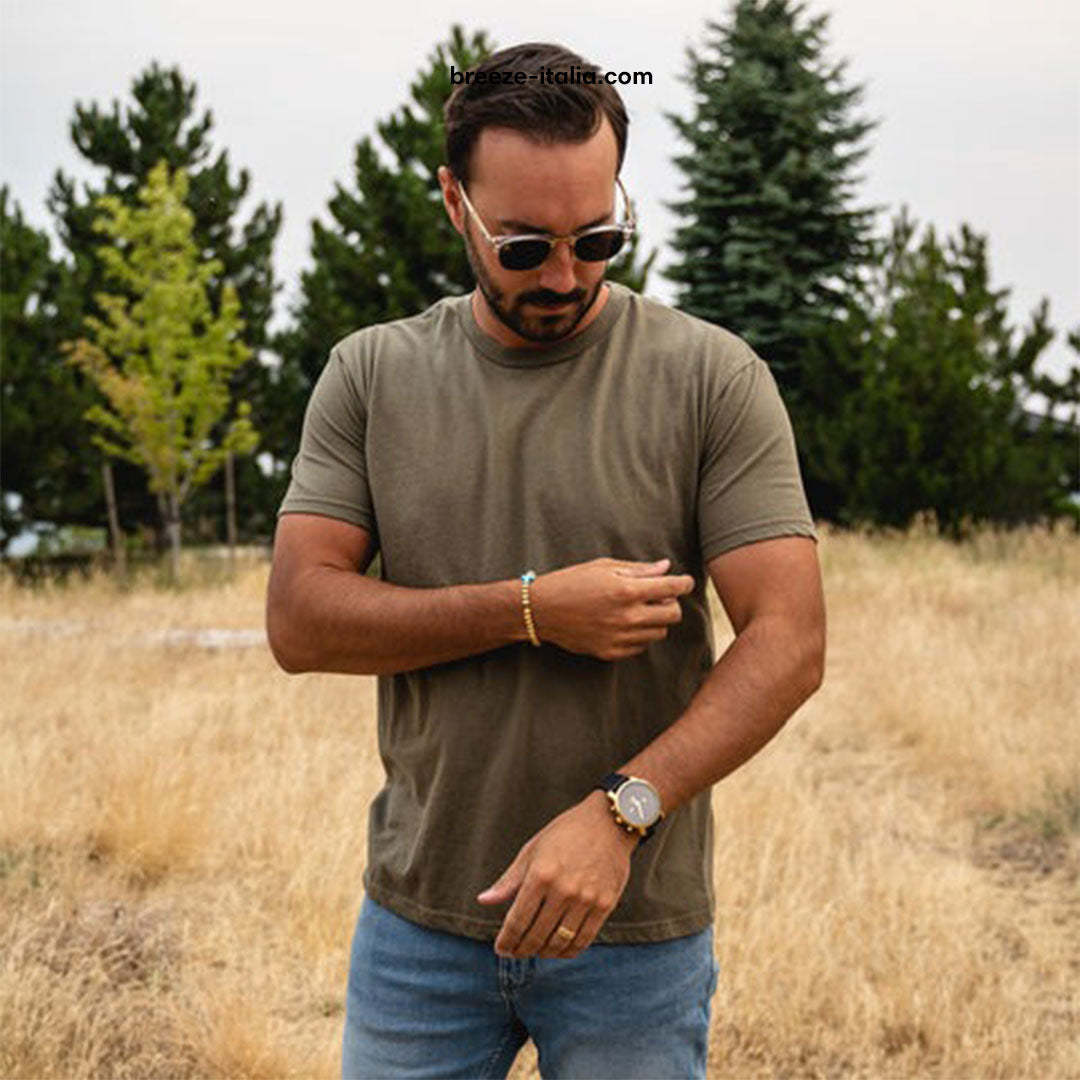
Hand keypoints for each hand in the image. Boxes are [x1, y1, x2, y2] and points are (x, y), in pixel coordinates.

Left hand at [477, 791, 637, 958]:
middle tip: (515, 952)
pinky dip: (568, 951)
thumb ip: (509, 880)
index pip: (517, 921)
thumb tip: (484, 901)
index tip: (501, 948)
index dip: (506, 940)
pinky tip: (559, 949)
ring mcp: (586, 899)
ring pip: (559, 942)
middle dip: (521, 949)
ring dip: (543, 953)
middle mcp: (563, 890)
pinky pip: (583, 939)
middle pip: (536, 936)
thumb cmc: (566, 832)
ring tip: (535, 951)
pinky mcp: (605, 905)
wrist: (609, 822)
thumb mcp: (532, 850)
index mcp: (540, 875)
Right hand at [530, 557, 694, 660]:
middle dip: (671, 603)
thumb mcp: (604, 567)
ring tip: (638, 609)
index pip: (672, 588)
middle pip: (673, 614)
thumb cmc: (572, 581)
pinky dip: (640, 635)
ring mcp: (620, 637)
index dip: (684, 583)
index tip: (685, 582)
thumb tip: (666, 568)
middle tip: (659, 596)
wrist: (541, 610)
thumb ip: (638, 570)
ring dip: (656, 620)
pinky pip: (641, 647)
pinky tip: (625, 624)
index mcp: (626, 591)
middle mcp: (627, 617)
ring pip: (659, 632)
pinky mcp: (611, 652)